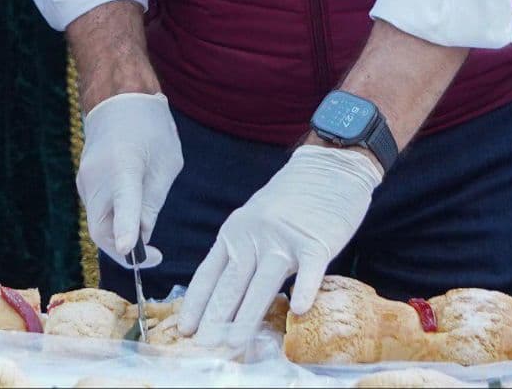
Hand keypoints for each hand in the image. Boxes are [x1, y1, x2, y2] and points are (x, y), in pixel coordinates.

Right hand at [77, 91, 182, 266]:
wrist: (118, 98)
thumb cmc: (150, 128)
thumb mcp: (167, 164)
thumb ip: (154, 203)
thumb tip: (143, 236)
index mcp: (124, 166)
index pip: (124, 203)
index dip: (127, 230)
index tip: (131, 252)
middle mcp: (97, 176)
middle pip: (102, 230)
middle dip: (124, 250)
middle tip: (155, 254)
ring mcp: (85, 180)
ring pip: (98, 223)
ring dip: (120, 233)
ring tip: (146, 223)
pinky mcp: (82, 182)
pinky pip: (98, 210)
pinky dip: (113, 219)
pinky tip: (131, 208)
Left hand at [178, 143, 381, 341]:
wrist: (327, 167)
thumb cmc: (291, 199)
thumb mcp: (254, 220)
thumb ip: (241, 252)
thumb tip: (226, 294)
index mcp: (234, 232)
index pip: (209, 273)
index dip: (196, 303)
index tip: (184, 328)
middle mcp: (253, 236)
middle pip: (231, 283)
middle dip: (215, 317)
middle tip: (203, 345)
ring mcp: (283, 239)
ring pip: (263, 283)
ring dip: (247, 315)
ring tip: (235, 342)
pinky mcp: (315, 241)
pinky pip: (311, 269)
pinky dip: (306, 288)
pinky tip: (299, 309)